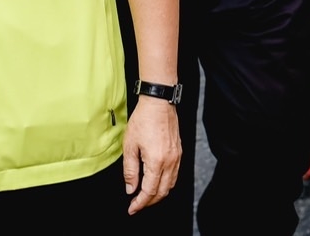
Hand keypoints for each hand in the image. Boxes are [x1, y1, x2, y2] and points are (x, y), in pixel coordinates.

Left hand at [123, 98, 179, 214]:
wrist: (159, 102)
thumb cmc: (144, 120)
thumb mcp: (129, 146)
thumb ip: (130, 170)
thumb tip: (131, 188)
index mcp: (156, 161)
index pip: (149, 191)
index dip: (140, 203)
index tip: (132, 208)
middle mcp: (170, 161)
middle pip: (162, 192)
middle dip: (149, 202)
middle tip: (137, 204)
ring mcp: (177, 157)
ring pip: (170, 184)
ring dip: (159, 193)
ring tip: (146, 195)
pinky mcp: (179, 151)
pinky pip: (175, 174)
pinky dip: (166, 183)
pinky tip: (157, 181)